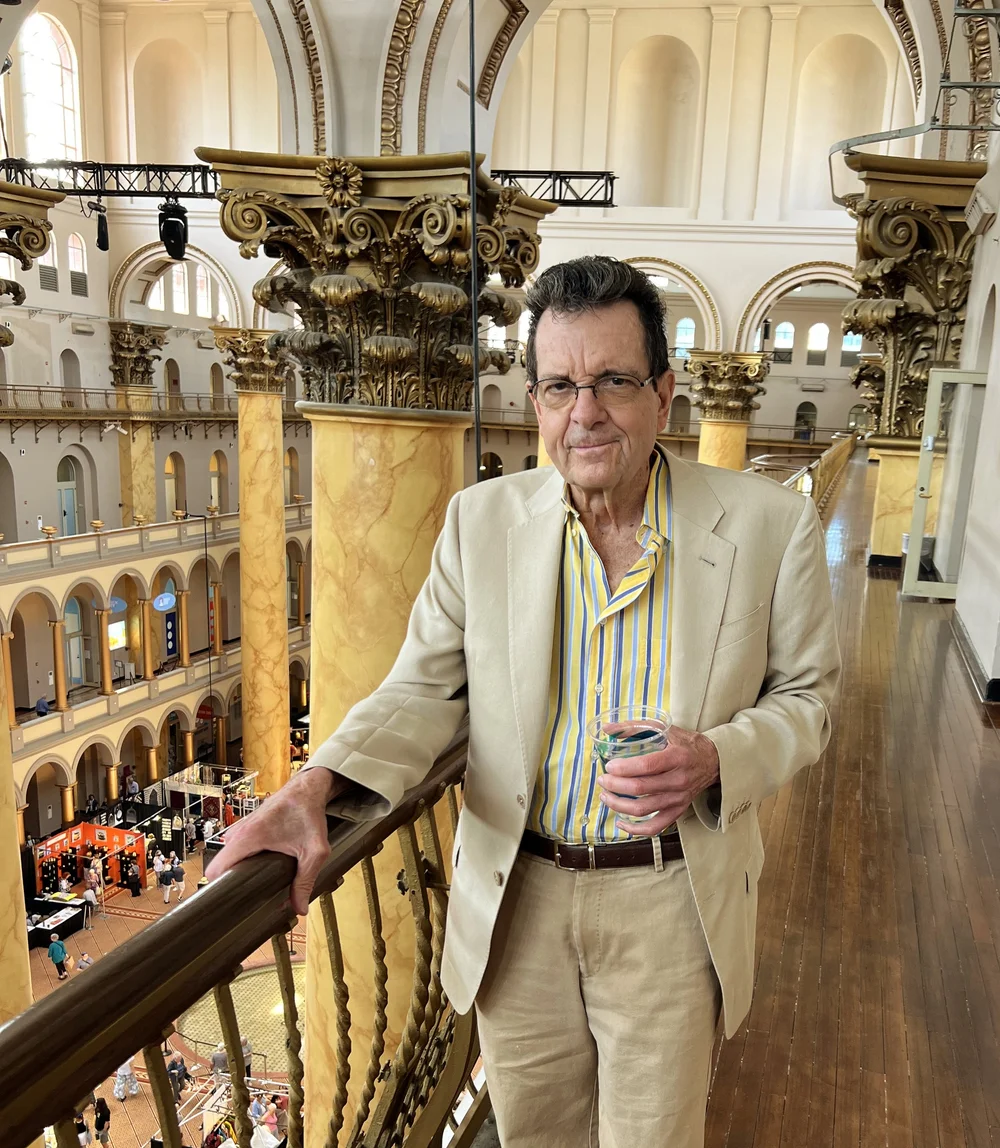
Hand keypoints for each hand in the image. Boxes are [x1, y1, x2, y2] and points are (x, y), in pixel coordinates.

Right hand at [205, 767, 343, 914]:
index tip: (226, 903)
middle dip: (229, 883)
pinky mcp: (248, 827)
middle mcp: (240, 832)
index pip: (216, 868)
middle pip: (221, 865)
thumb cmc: (309, 814)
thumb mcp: (313, 851)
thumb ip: (306, 880)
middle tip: (244, 899)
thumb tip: (299, 908)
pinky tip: (256, 870)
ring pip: (229, 857)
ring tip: (250, 887)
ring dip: (236, 870)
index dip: (217, 888)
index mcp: (248, 838)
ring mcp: (242, 828)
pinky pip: (237, 848)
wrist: (309, 789)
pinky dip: (242, 859)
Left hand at [596, 725, 719, 836]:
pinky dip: (635, 829)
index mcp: (676, 757)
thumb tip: (607, 728)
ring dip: (619, 805)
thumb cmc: (686, 744)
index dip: (624, 768)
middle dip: (615, 785)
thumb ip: (636, 727)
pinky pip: (655, 827)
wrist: (713, 762)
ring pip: (643, 809)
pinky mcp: (678, 811)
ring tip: (605, 796)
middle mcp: (678, 780)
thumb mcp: (665, 729)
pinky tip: (621, 821)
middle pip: (640, 788)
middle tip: (602, 780)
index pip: (646, 766)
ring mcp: (678, 799)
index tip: (609, 766)